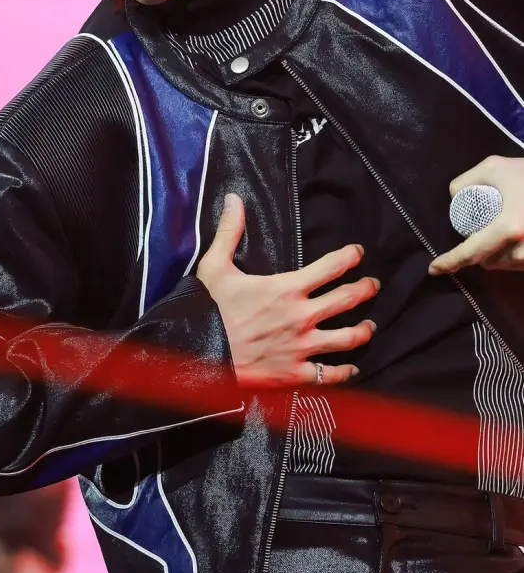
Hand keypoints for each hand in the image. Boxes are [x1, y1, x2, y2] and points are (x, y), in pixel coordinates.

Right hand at [197, 194, 378, 387]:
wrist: (198, 354)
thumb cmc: (207, 309)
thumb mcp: (214, 266)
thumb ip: (229, 232)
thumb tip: (233, 198)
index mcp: (287, 288)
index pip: (330, 267)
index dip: (349, 257)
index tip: (358, 252)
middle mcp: (302, 317)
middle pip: (346, 300)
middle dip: (365, 290)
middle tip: (373, 286)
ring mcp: (302, 348)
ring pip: (346, 338)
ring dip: (362, 331)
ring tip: (370, 327)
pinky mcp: (295, 374)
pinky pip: (329, 374)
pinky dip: (344, 371)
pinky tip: (352, 368)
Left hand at [429, 155, 523, 274]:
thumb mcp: (494, 167)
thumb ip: (466, 181)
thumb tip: (454, 200)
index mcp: (509, 227)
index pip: (472, 252)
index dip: (450, 262)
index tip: (433, 269)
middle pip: (489, 261)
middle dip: (480, 252)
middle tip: (485, 229)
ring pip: (507, 264)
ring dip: (498, 254)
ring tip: (505, 229)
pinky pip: (522, 263)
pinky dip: (514, 254)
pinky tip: (517, 236)